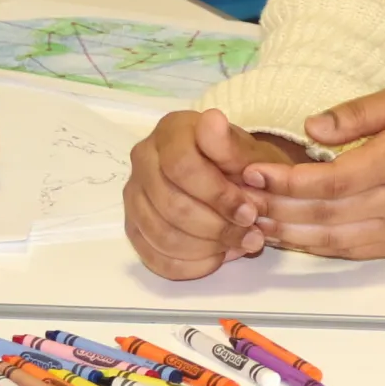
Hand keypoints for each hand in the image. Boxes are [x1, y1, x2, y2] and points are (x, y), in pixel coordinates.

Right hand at [123, 108, 300, 279]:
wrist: (232, 180)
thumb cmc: (241, 164)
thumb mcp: (248, 152)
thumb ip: (231, 145)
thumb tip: (213, 121)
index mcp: (170, 131)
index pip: (181, 166)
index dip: (218, 195)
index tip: (250, 212)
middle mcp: (143, 158)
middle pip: (171, 205)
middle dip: (217, 227)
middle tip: (250, 235)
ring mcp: (134, 194)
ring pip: (163, 235)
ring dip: (207, 248)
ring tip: (238, 246)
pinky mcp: (134, 226)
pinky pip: (156, 257)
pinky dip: (191, 265)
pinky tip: (216, 257)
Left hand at [237, 86, 384, 259]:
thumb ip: (360, 112)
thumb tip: (311, 125)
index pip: (333, 180)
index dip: (288, 181)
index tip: (252, 171)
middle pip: (324, 215)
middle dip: (274, 208)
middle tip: (236, 197)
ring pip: (330, 239)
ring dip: (286, 232)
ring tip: (248, 218)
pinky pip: (345, 251)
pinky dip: (310, 246)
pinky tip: (284, 234)